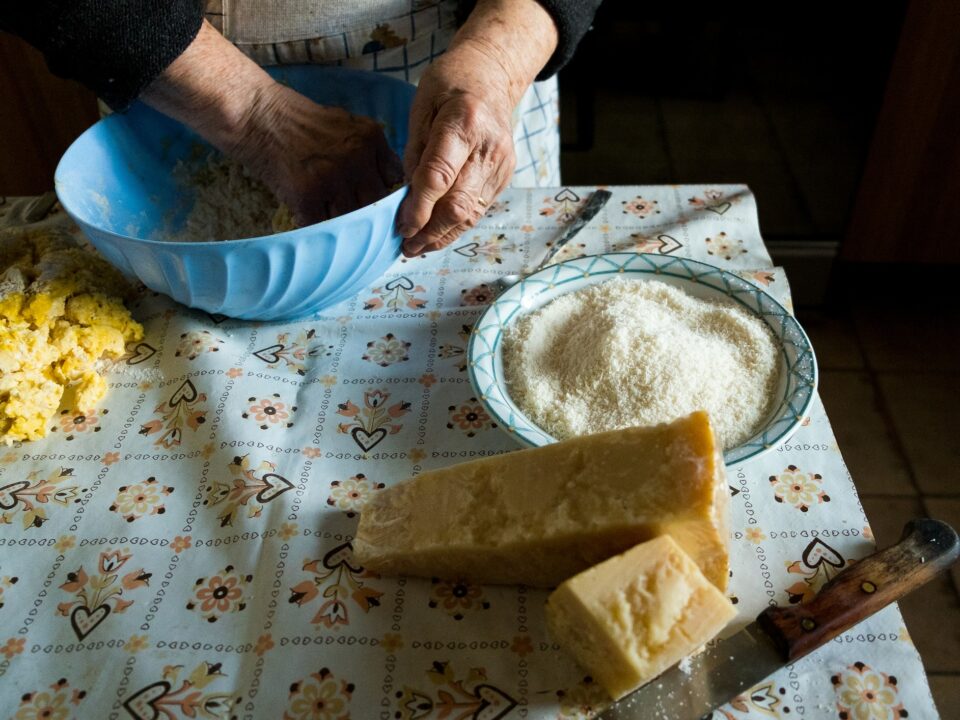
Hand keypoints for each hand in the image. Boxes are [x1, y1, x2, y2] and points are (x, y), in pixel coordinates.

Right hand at [142, 21, 401, 225]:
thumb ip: (368, 151)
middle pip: (377, 203)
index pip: (394, 180)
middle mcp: (357, 157)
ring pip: (352, 218)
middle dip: (371, 218)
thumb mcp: (345, 124)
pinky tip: (315, 228)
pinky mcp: (307, 195)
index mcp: (371, 138)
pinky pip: (322, 226)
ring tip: (341, 234)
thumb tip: (388, 184)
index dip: (388, 198)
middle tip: (366, 232)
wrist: (256, 114)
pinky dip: (320, 231)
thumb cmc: (298, 121)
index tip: (383, 210)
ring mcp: (332, 177)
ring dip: (346, 229)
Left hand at [397, 43, 516, 256]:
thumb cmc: (450, 86)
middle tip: (405, 246)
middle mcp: (489, 148)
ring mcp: (501, 165)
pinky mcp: (504, 177)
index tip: (401, 227)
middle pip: (458, 204)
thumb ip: (415, 152)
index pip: (439, 176)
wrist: (493, 77)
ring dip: (442, 236)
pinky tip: (435, 235)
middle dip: (429, 231)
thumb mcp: (421, 106)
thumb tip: (407, 197)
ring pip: (470, 215)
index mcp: (464, 122)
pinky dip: (455, 227)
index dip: (419, 208)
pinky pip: (478, 210)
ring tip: (417, 248)